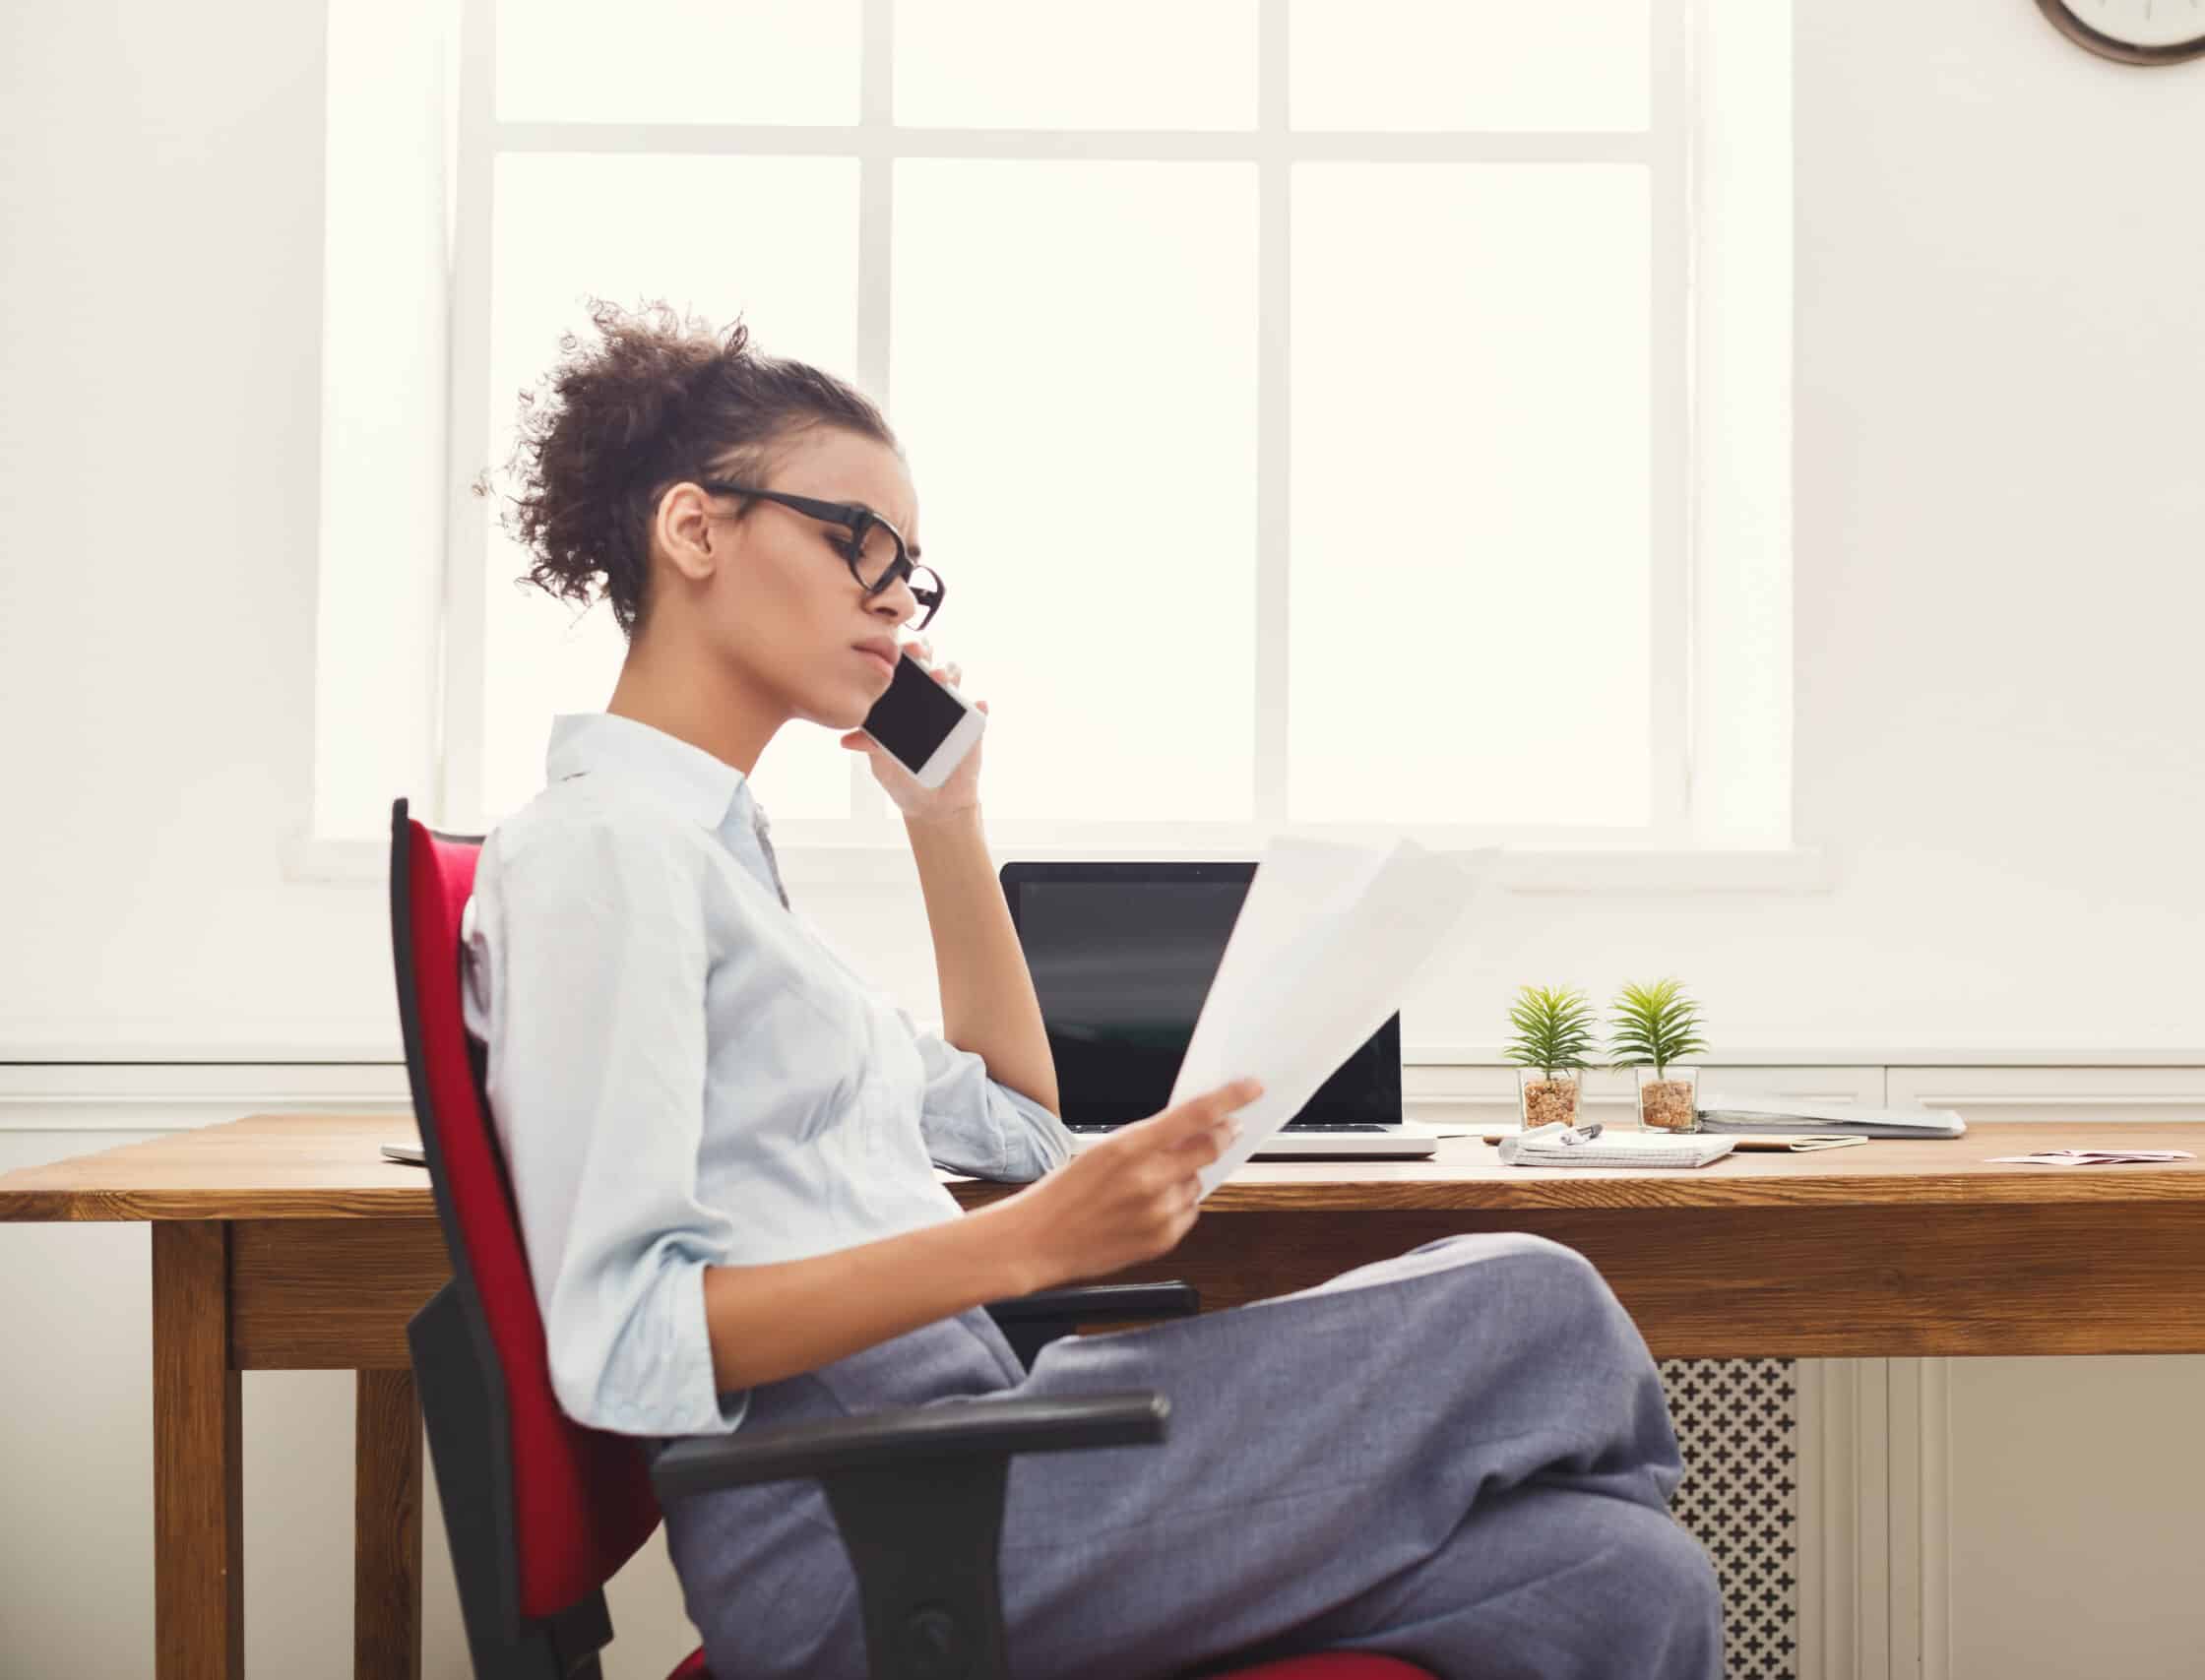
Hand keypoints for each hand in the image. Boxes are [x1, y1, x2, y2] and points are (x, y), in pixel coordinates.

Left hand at [838, 633, 989, 824]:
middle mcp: (927, 694)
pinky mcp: (973, 724)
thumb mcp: (881, 762)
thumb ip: (869, 746)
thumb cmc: (902, 777)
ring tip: (941, 678)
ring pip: (955, 673)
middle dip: (924, 649)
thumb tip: (846, 740)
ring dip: (950, 670)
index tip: (894, 653)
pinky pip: (979, 709)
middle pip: (928, 659)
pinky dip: (978, 705)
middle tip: (919, 653)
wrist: (932, 804)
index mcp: (902, 698)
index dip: (897, 653)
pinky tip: (975, 705)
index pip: (900, 665)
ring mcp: (952, 706)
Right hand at [995, 1077, 1264, 1291]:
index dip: (1230, 1099)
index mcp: (1130, 1147)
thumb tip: (1191, 1129)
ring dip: (1189, 1175)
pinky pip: (1189, 1213)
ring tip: (1152, 1182)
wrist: (1037, 1240)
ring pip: (1198, 1182)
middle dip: (1223, 1136)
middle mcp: (1149, 1180)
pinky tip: (1150, 1206)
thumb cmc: (1063, 1192)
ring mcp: (1159, 1213)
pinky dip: (1179, 1204)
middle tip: (1229, 1129)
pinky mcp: (1162, 1240)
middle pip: (1210, 1149)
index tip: (1251, 1088)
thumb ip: (1148, 1140)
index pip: (1194, 1115)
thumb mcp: (1101, 1150)